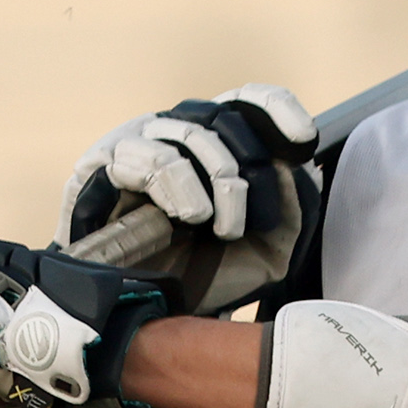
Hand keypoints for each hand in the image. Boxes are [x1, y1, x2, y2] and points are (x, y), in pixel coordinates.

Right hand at [60, 84, 319, 315]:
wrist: (139, 307)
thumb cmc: (203, 271)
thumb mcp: (266, 248)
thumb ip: (292, 210)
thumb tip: (300, 170)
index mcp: (216, 139)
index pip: (248, 100)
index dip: (278, 111)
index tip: (303, 143)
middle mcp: (177, 128)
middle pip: (227, 116)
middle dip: (257, 170)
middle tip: (261, 222)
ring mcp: (139, 139)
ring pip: (195, 136)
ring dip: (224, 187)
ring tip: (226, 231)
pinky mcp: (105, 162)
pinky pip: (154, 160)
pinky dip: (183, 189)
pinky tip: (190, 217)